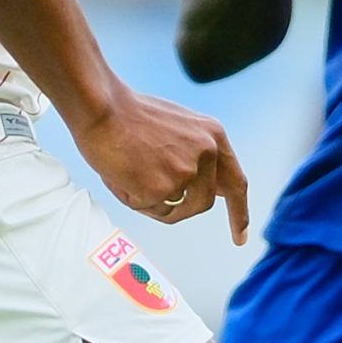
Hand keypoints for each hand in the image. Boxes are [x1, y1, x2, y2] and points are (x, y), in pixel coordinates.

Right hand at [70, 83, 251, 242]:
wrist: (101, 106)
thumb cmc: (129, 116)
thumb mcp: (178, 129)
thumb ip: (195, 158)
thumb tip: (200, 193)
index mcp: (213, 135)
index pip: (235, 181)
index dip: (239, 212)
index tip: (240, 236)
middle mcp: (207, 154)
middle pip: (203, 203)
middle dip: (183, 208)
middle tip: (157, 205)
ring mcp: (186, 172)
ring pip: (174, 210)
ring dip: (153, 201)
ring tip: (131, 171)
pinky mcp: (163, 188)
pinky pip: (150, 209)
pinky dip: (134, 199)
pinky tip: (122, 173)